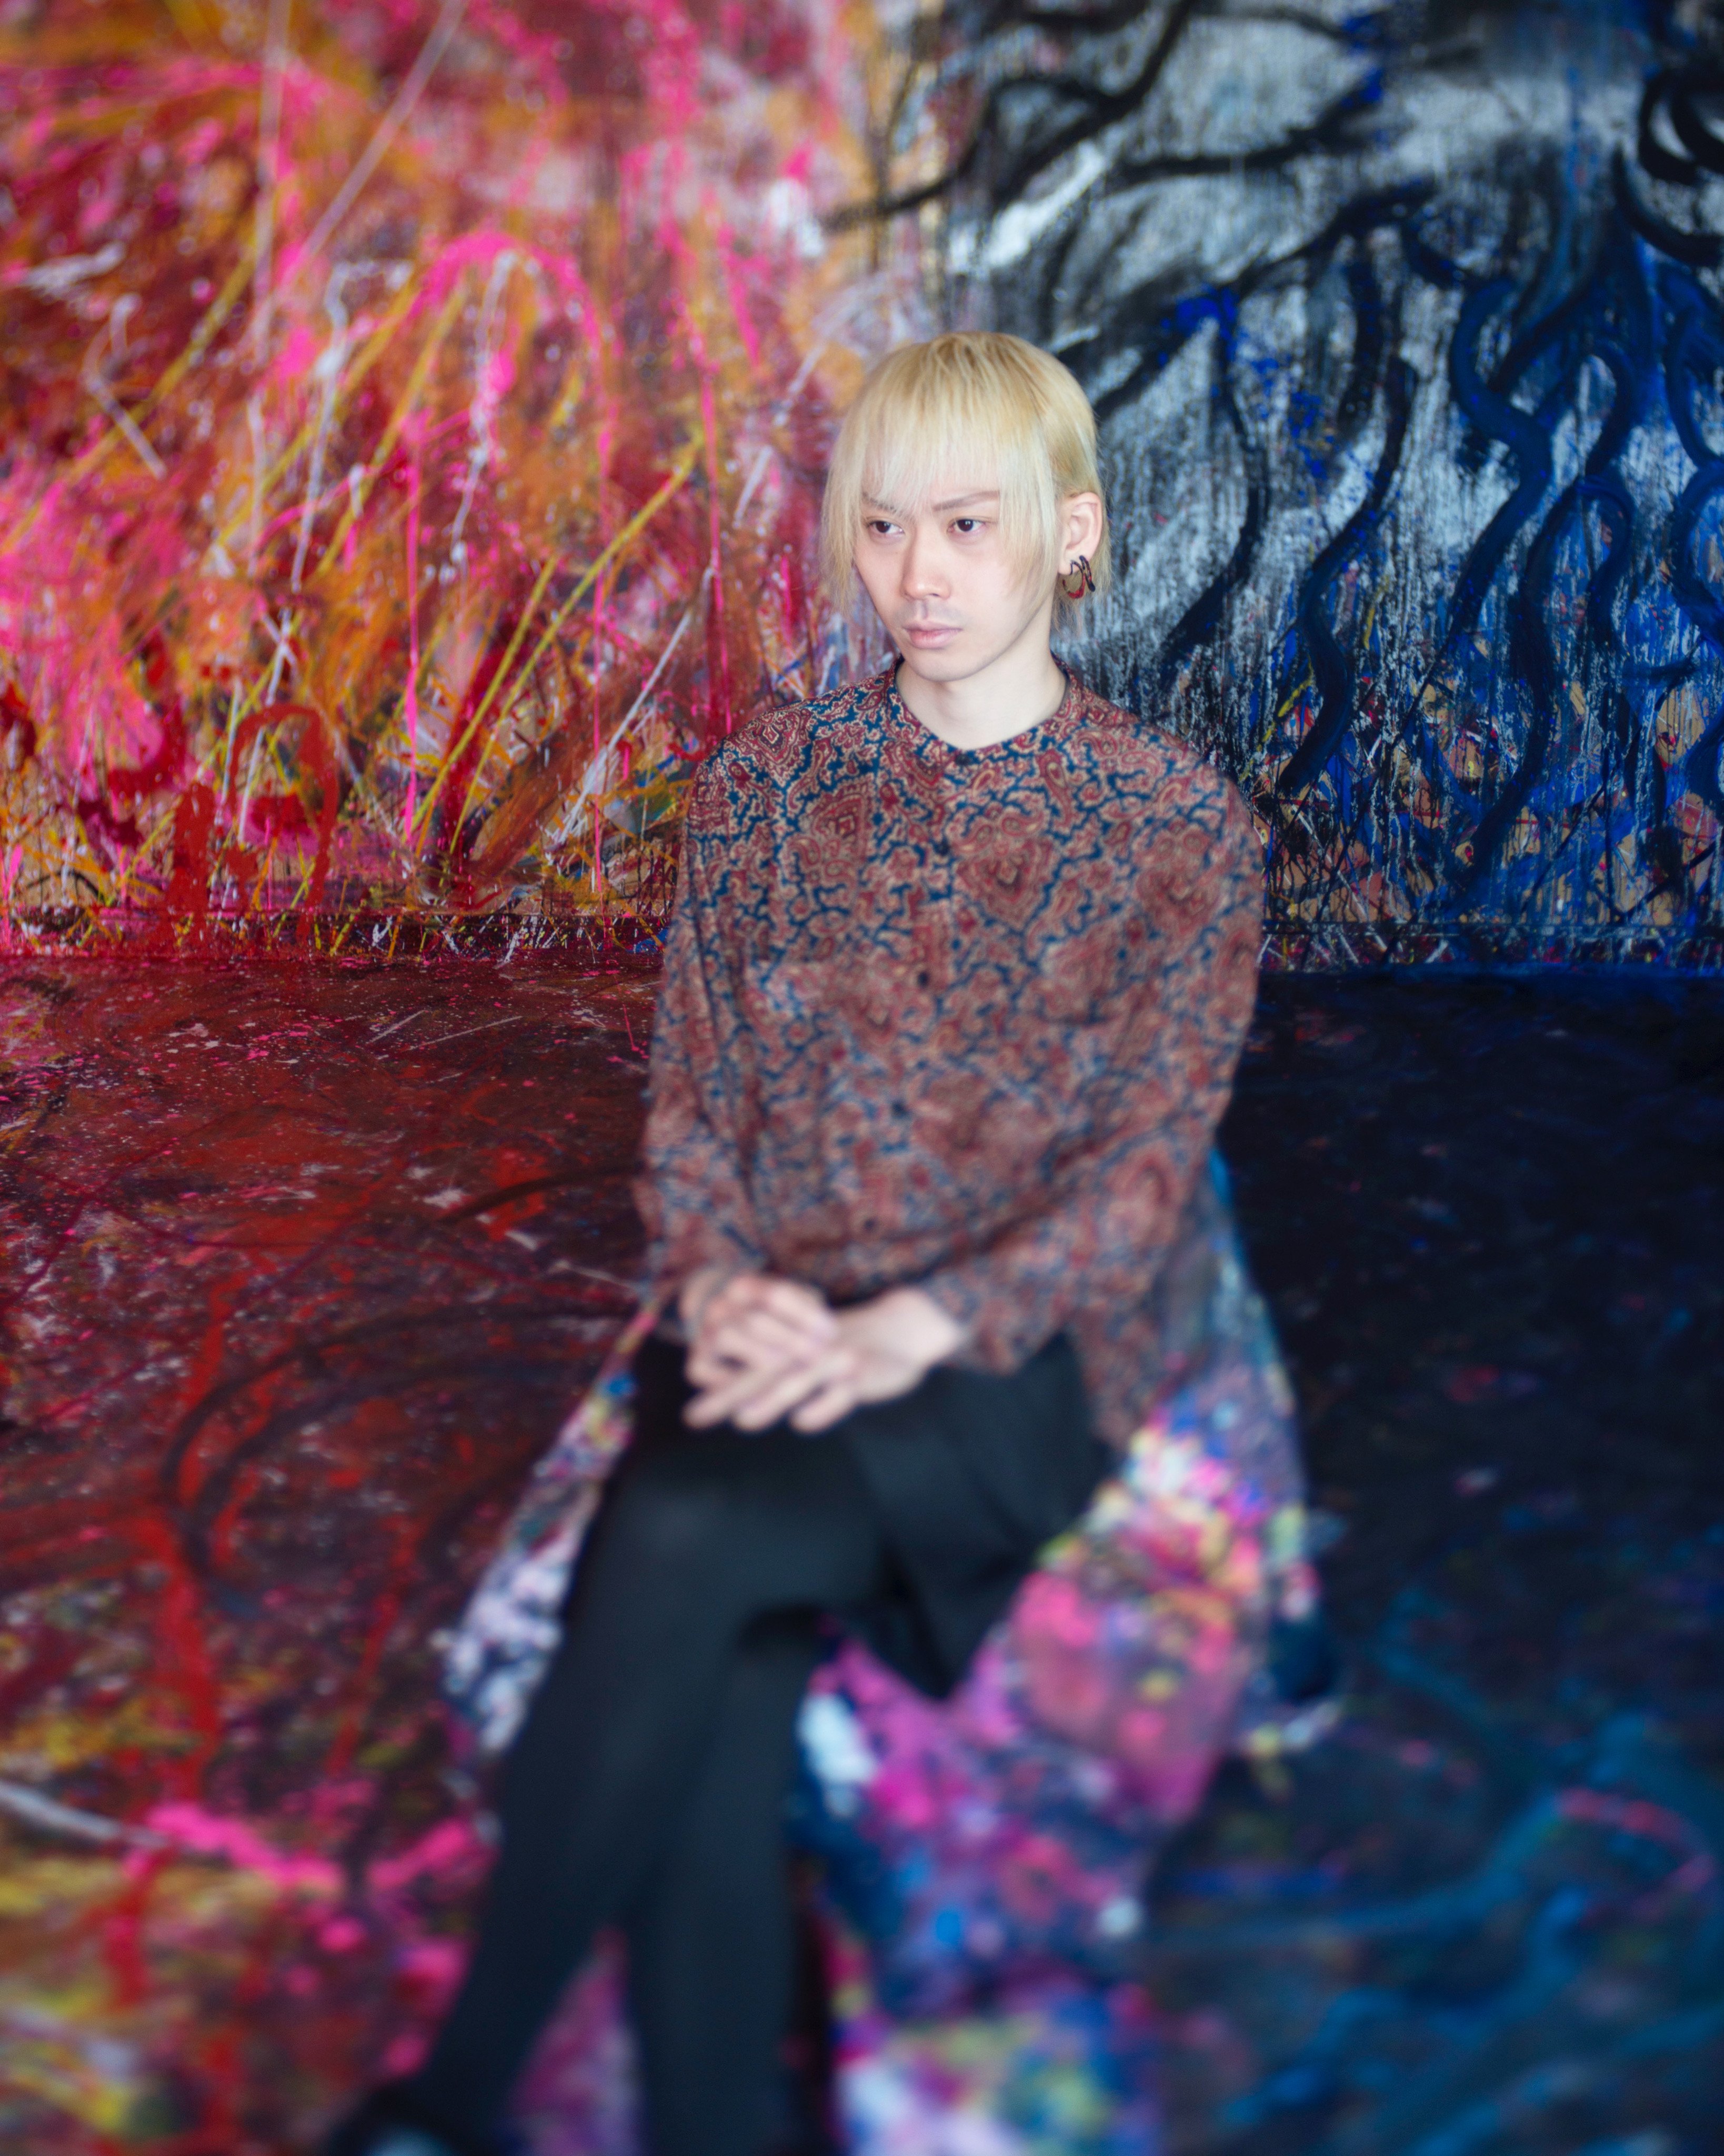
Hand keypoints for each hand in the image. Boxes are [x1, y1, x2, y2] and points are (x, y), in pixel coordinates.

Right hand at [681, 1269, 838, 1422]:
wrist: (717, 1311)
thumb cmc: (767, 1310)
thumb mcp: (788, 1299)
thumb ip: (808, 1308)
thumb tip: (830, 1335)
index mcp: (744, 1284)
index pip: (776, 1296)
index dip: (806, 1315)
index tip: (831, 1332)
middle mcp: (719, 1304)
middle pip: (755, 1320)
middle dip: (791, 1340)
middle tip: (817, 1355)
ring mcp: (704, 1333)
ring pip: (727, 1337)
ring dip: (761, 1355)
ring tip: (788, 1367)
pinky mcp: (696, 1363)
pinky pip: (705, 1371)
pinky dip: (726, 1379)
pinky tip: (755, 1389)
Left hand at [684, 1283, 965, 1433]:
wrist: (903, 1328)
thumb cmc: (850, 1348)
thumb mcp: (810, 1357)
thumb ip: (776, 1379)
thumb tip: (734, 1407)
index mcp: (791, 1349)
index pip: (750, 1369)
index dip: (720, 1389)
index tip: (690, 1416)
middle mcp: (807, 1351)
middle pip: (763, 1374)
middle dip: (728, 1397)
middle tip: (695, 1418)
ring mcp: (835, 1359)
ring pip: (799, 1379)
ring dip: (770, 1399)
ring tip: (742, 1418)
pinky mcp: (864, 1372)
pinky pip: (841, 1392)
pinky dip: (822, 1407)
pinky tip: (802, 1422)